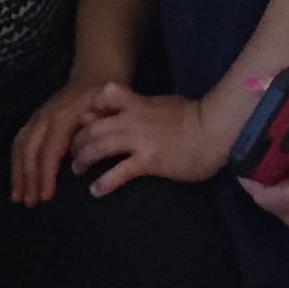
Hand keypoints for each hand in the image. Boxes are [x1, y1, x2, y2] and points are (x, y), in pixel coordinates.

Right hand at [11, 75, 115, 205]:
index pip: (50, 147)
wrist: (97, 72)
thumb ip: (97, 130)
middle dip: (28, 177)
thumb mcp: (110, 114)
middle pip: (31, 148)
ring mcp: (38, 115)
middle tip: (30, 202)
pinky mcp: (35, 118)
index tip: (46, 195)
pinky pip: (20, 140)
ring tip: (19, 197)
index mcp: (66, 114)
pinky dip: (16, 162)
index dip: (46, 172)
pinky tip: (17, 180)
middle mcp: (47, 114)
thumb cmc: (108, 98)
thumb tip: (81, 154)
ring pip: (21, 144)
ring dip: (18, 172)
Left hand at [72, 82, 216, 196]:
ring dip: (84, 159)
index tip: (81, 121)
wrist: (215, 131)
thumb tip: (131, 109)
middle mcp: (133, 119)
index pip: (104, 97)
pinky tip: (95, 190)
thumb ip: (144, 107)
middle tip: (73, 152)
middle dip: (78, 140)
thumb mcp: (164, 104)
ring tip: (78, 170)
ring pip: (100, 146)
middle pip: (94, 126)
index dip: (88, 108)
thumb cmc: (196, 118)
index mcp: (138, 103)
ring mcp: (140, 140)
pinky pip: (119, 172)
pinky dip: (104, 182)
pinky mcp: (148, 161)